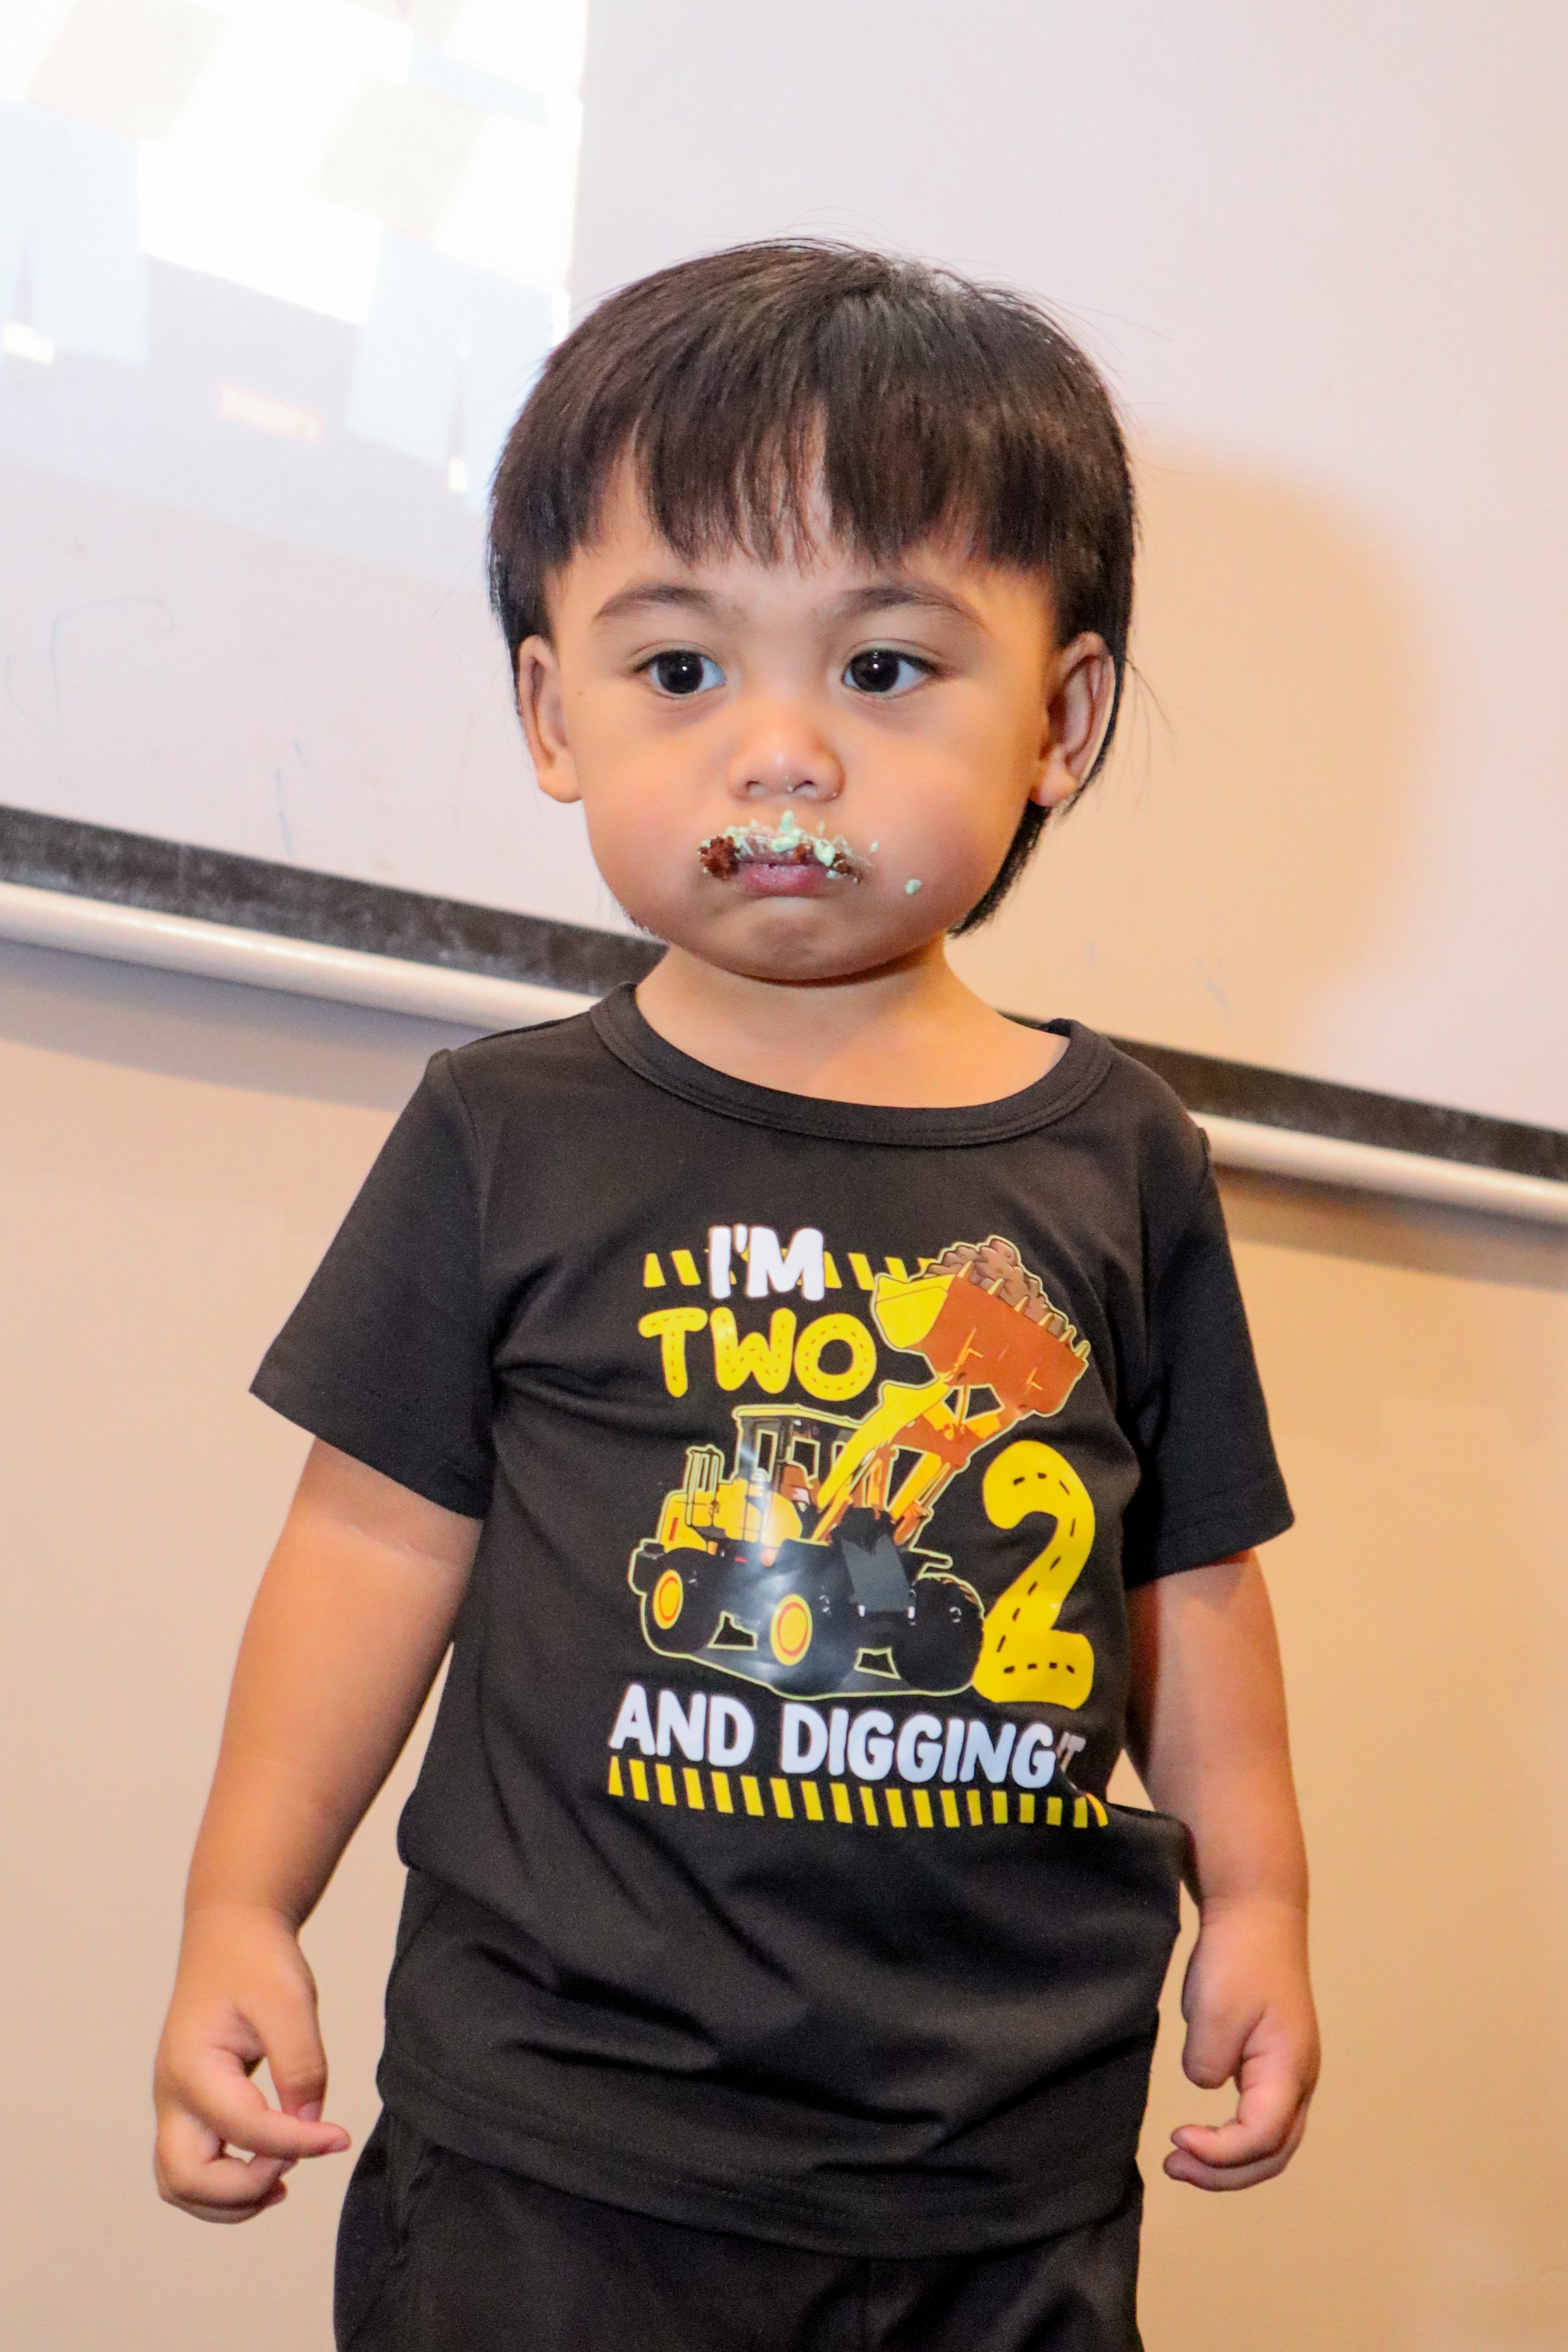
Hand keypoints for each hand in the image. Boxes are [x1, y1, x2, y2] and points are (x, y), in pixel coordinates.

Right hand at [153, 1904, 350, 2222]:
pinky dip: (224, 2186)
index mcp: (192, 2068)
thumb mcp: (289, 2001)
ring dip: (229, 2200)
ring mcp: (175, 2105)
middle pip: (186, 2180)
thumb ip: (301, 2064)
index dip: (296, 2142)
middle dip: (245, 2189)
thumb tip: (309, 2123)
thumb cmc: (256, 1962)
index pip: (244, 2129)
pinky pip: (192, 2168)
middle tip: (298, 2162)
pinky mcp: (189, 2109)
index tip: (339, 2137)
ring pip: (180, 2185)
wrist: (230, 1934)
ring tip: (283, 2181)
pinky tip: (271, 2168)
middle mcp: (172, 2096)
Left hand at [1166, 1892, 1318, 2189]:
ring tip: (1182, 2160)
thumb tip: (1206, 2084)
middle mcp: (1300, 2081)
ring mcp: (1291, 2074)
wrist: (1257, 1914)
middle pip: (1273, 2154)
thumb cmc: (1238, 1958)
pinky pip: (1262, 2120)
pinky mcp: (1274, 2064)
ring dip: (1230, 2163)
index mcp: (1290, 2070)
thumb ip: (1208, 2061)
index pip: (1261, 2138)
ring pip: (1272, 2143)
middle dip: (1224, 2173)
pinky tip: (1201, 2135)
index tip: (1176, 2138)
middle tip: (1172, 2166)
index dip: (1218, 2153)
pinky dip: (1234, 2140)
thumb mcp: (1214, 2009)